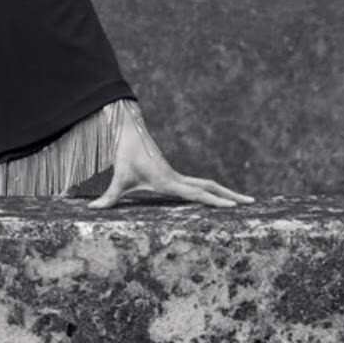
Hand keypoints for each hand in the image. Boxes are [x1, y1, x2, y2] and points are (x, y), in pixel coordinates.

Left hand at [85, 101, 252, 210]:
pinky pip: (197, 184)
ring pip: (207, 184)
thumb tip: (91, 210)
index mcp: (169, 181)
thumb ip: (108, 197)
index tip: (234, 207)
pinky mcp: (173, 176)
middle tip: (252, 203)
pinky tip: (219, 197)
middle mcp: (177, 179)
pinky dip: (212, 190)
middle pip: (210, 187)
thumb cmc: (124, 155)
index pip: (198, 193)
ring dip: (224, 192)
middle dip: (230, 195)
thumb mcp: (118, 178)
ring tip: (243, 201)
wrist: (128, 132)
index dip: (215, 201)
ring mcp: (177, 177)